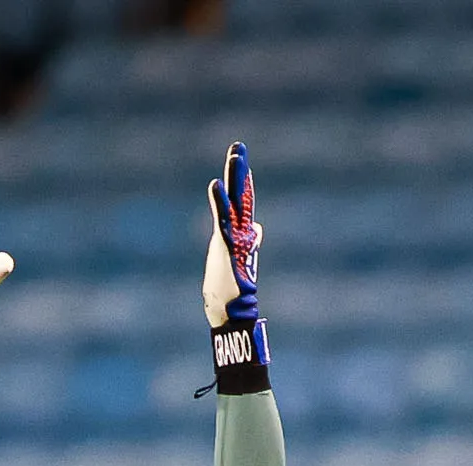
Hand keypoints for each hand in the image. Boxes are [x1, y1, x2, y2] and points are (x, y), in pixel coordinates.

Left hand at [203, 143, 260, 330]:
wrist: (233, 313)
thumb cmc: (231, 292)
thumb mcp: (237, 262)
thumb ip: (246, 242)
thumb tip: (257, 227)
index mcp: (240, 235)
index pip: (242, 202)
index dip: (242, 181)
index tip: (240, 160)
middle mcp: (241, 232)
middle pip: (240, 195)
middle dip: (239, 171)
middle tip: (238, 146)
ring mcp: (237, 238)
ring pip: (235, 202)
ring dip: (235, 177)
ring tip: (235, 154)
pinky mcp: (228, 246)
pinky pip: (223, 219)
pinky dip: (220, 201)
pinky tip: (216, 183)